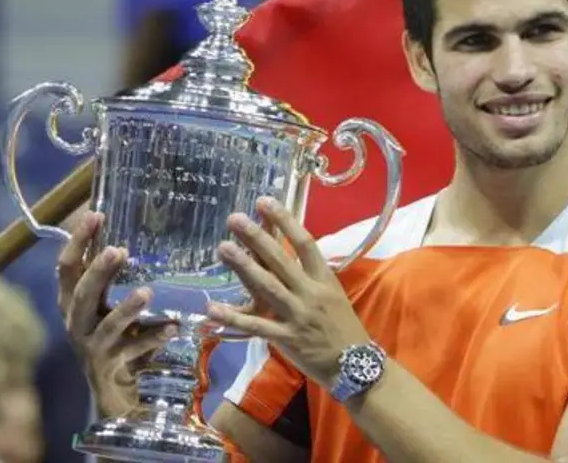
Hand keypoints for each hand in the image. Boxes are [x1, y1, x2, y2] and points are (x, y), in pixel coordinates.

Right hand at [57, 212, 176, 416]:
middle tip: (118, 250)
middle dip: (98, 272)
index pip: (66, 268)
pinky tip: (174, 327)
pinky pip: (134, 352)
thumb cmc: (114, 337)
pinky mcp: (111, 367)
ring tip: (146, 292)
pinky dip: (154, 338)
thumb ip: (114, 276)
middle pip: (81, 295)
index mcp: (73, 303)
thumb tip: (133, 228)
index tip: (95, 214)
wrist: (111, 390)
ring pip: (108, 326)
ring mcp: (93, 347)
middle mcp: (76, 323)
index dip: (78, 241)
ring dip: (126, 308)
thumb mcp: (108, 305)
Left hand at [206, 197, 368, 387]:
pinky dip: (234, 317)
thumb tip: (293, 255)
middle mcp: (311, 293)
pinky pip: (257, 326)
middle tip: (235, 219)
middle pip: (282, 260)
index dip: (286, 221)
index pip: (306, 243)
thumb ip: (312, 277)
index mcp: (325, 279)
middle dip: (257, 237)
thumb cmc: (343, 328)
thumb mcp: (334, 295)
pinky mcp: (286, 338)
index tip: (266, 202)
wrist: (355, 365)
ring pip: (268, 287)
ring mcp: (298, 315)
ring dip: (244, 267)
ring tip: (223, 247)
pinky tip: (212, 309)